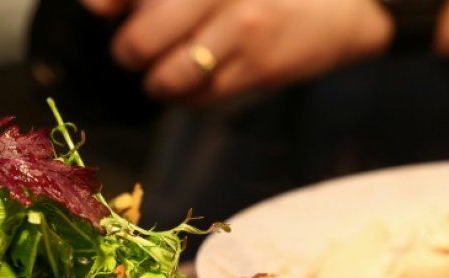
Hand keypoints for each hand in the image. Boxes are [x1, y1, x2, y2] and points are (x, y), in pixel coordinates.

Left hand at [81, 0, 392, 103]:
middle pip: (139, 42)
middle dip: (129, 51)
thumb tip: (99, 7)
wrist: (348, 1)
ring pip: (166, 77)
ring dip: (157, 80)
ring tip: (167, 69)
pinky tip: (200, 78)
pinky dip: (187, 95)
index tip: (104, 10)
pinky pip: (198, 97)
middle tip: (137, 48)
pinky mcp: (259, 66)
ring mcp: (241, 28)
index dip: (107, 4)